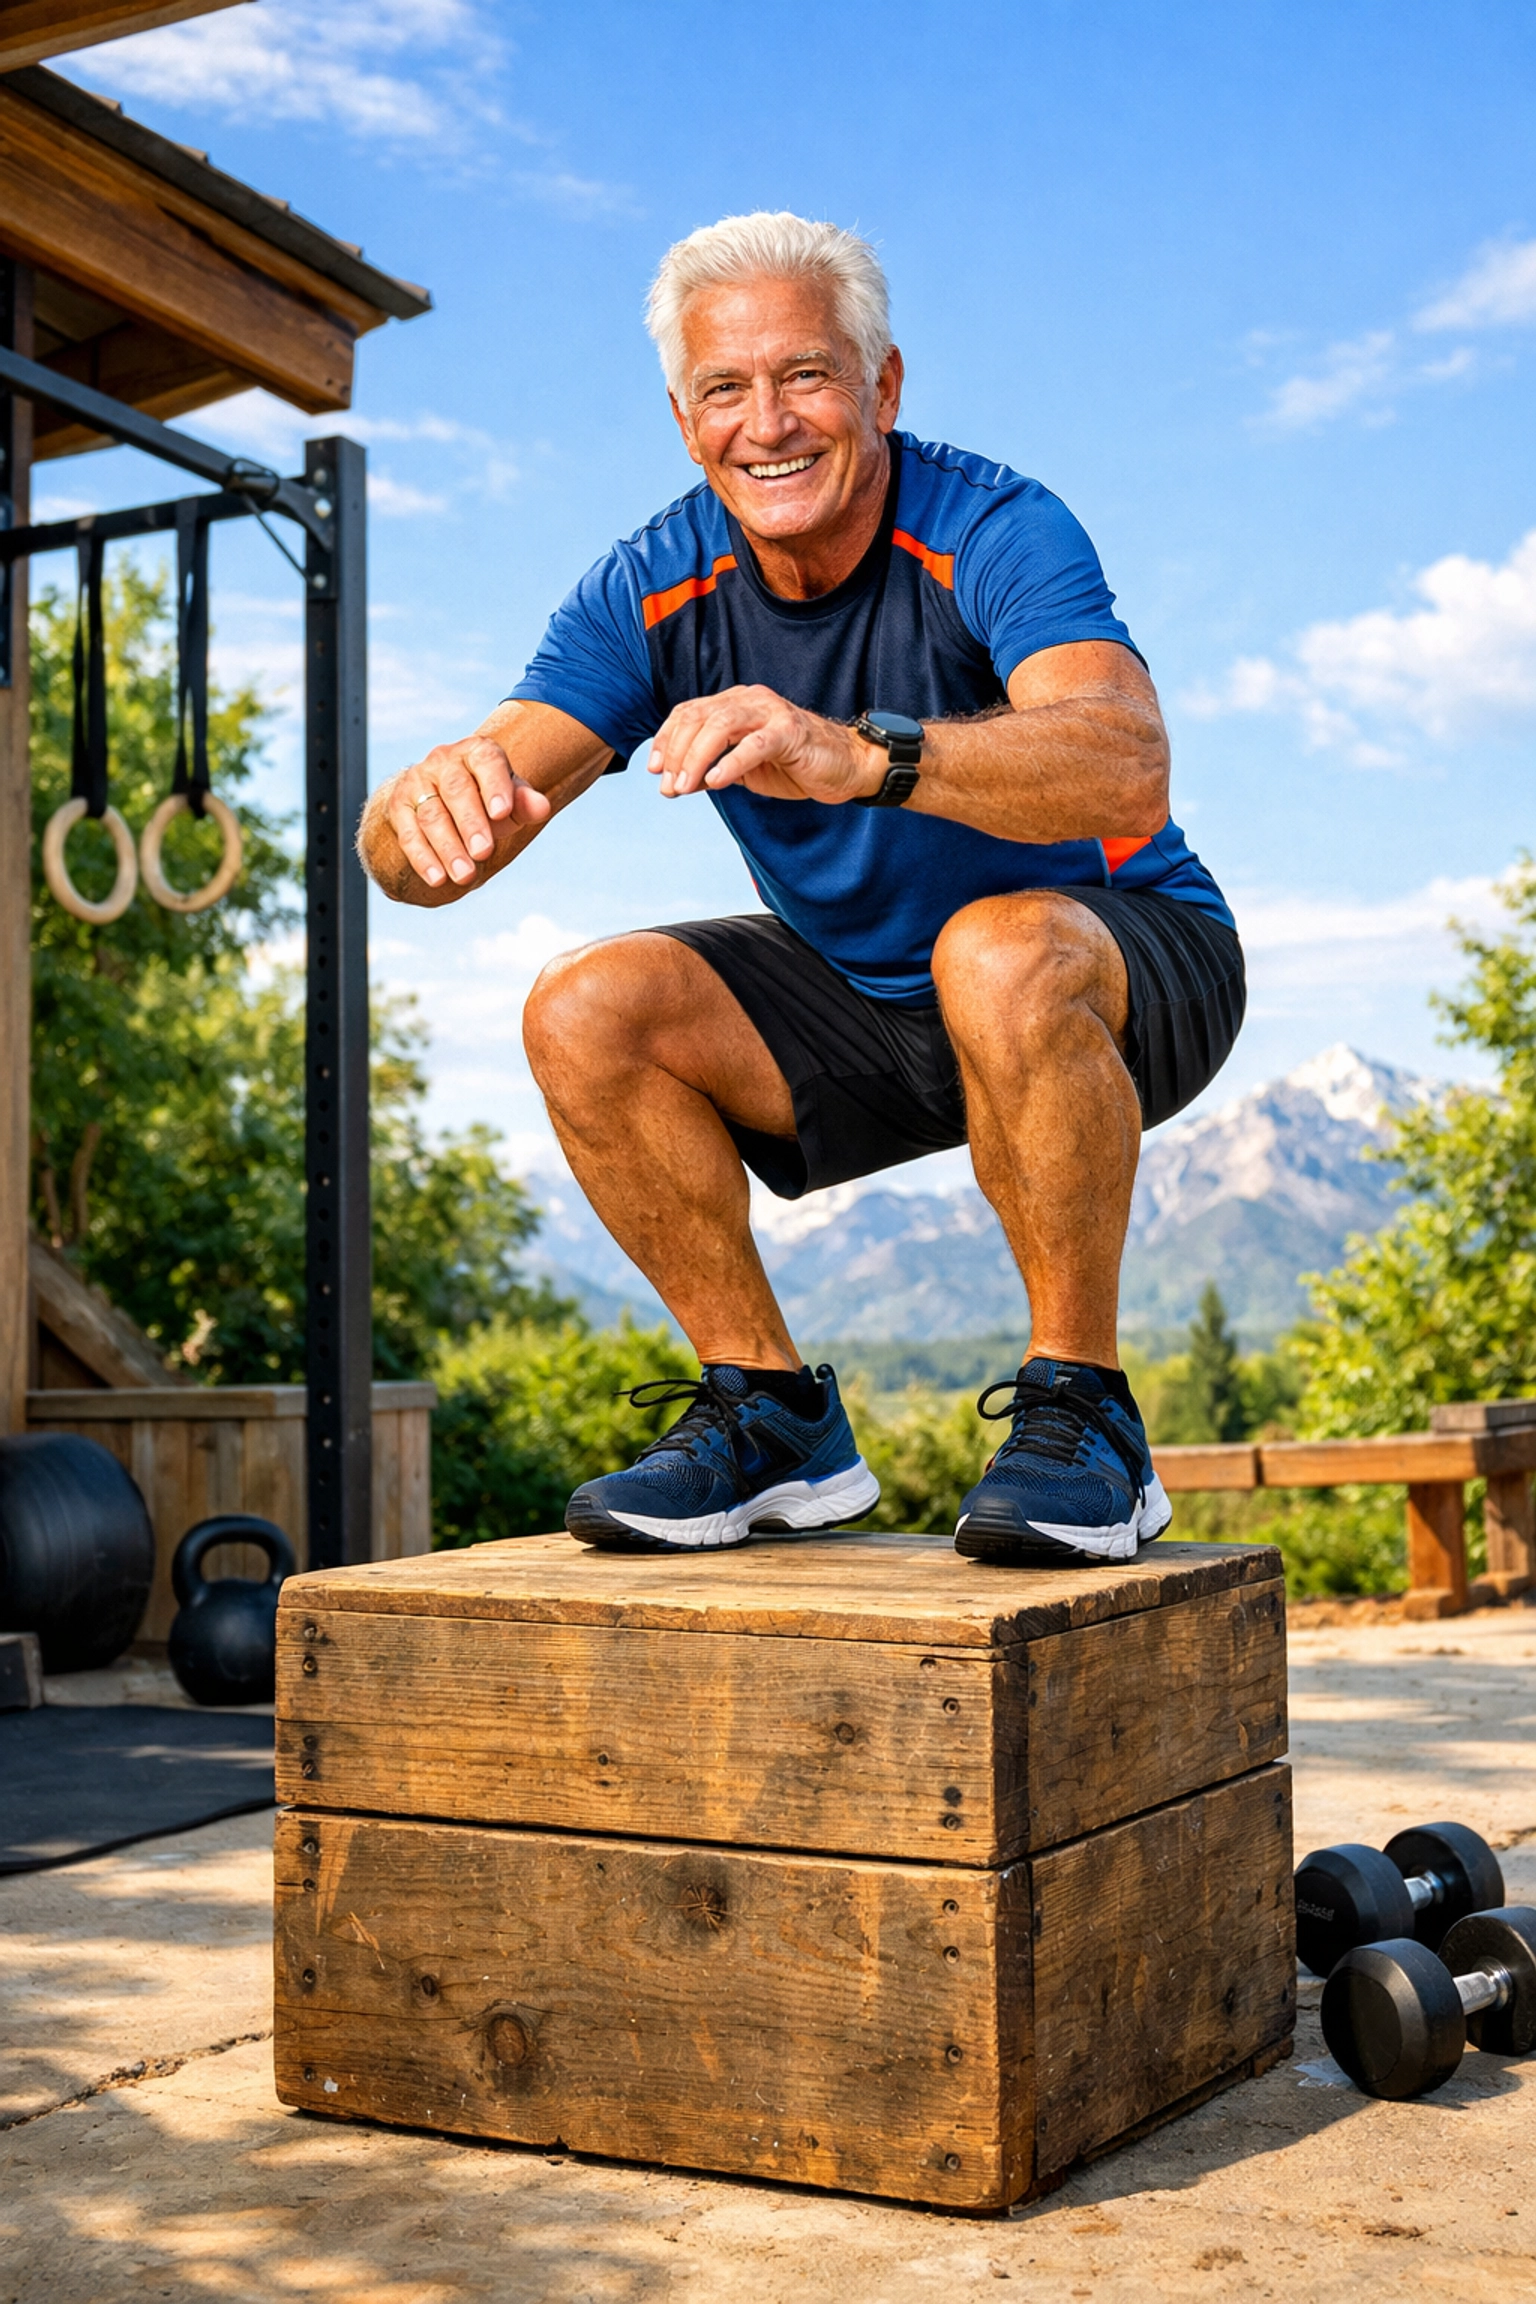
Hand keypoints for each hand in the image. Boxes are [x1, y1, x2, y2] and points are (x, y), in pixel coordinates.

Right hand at [384, 735, 550, 889]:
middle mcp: (443, 761)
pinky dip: (422, 858)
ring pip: (432, 815)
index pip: (486, 762)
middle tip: (484, 852)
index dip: (494, 787)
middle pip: (456, 791)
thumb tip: (542, 807)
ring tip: (465, 875)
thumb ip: (525, 803)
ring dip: (448, 848)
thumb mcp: (510, 800)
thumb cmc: (487, 799)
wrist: (445, 797)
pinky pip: (408, 833)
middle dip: (471, 824)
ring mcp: (418, 782)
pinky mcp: (399, 806)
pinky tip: (437, 879)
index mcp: (476, 752)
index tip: (502, 812)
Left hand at [649, 685, 883, 804]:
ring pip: (721, 724)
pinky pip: (754, 745)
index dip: (666, 739)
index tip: (653, 769)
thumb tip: (676, 782)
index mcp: (735, 704)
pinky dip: (731, 763)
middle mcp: (750, 700)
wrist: (844, 767)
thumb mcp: (744, 769)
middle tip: (667, 785)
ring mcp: (771, 712)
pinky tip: (715, 782)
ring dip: (697, 757)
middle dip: (677, 752)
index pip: (688, 712)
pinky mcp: (790, 732)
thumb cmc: (795, 764)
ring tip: (685, 786)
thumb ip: (712, 768)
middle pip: (699, 716)